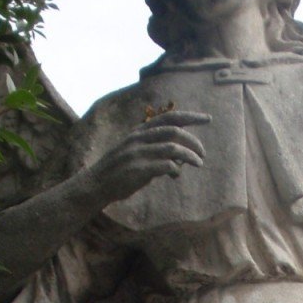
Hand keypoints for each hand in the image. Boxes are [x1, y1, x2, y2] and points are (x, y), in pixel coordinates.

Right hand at [87, 110, 209, 201]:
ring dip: (189, 156)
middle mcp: (139, 139)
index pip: (169, 118)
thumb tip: (180, 158)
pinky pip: (165, 165)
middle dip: (193, 141)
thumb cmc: (120, 171)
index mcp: (139, 132)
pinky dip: (175, 169)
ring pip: (173, 148)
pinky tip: (175, 175)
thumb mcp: (136, 153)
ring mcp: (138, 153)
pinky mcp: (138, 170)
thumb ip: (156, 151)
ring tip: (199, 163)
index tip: (207, 119)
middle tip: (202, 154)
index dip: (190, 117)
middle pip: (174, 132)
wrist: (96, 185)